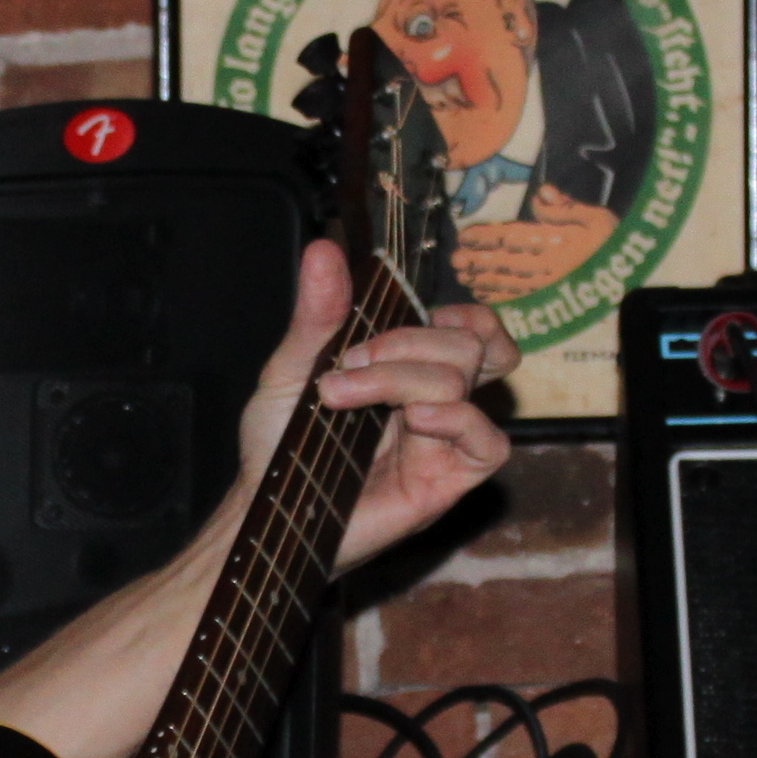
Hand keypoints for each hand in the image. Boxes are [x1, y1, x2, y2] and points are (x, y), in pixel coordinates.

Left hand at [232, 236, 520, 573]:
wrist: (267, 508)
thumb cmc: (280, 446)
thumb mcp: (290, 369)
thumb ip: (318, 315)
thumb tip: (324, 249)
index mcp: (410, 366)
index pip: (470, 325)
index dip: (448, 313)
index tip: (378, 324)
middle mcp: (435, 398)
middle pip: (465, 343)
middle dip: (403, 343)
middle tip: (347, 366)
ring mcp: (445, 439)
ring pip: (465, 379)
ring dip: (399, 378)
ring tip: (344, 399)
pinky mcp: (449, 479)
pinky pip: (489, 442)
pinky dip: (457, 419)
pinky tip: (414, 421)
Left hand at [451, 185, 620, 298]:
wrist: (633, 276)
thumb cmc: (613, 242)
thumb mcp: (597, 217)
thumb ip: (566, 207)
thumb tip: (541, 192)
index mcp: (555, 242)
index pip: (512, 238)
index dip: (485, 237)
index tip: (464, 235)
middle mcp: (547, 266)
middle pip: (504, 263)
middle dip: (477, 261)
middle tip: (454, 260)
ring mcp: (548, 287)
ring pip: (508, 283)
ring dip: (483, 279)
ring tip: (462, 275)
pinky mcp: (551, 301)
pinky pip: (520, 301)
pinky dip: (499, 298)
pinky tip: (482, 294)